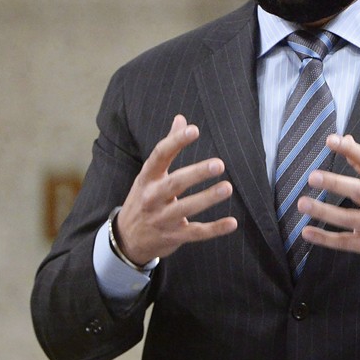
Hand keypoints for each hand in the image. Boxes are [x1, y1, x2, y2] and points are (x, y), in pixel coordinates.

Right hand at [115, 115, 237, 265]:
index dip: (176, 141)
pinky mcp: (174, 237)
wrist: (126, 240)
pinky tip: (232, 223)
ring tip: (227, 187)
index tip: (194, 130)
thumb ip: (168, 147)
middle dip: (196, 173)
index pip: (160, 155)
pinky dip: (215, 229)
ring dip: (207, 198)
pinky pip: (196, 233)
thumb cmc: (144, 197)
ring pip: (186, 208)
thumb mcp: (149, 174)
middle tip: (219, 164)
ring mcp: (162, 219)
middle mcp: (152, 197)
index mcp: (147, 177)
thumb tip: (181, 119)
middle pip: (175, 183)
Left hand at [299, 134, 359, 274]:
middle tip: (313, 177)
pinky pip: (343, 242)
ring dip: (323, 211)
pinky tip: (307, 232)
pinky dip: (324, 238)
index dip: (350, 150)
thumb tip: (346, 138)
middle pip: (358, 190)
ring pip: (347, 218)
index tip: (331, 140)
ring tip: (303, 203)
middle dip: (335, 183)